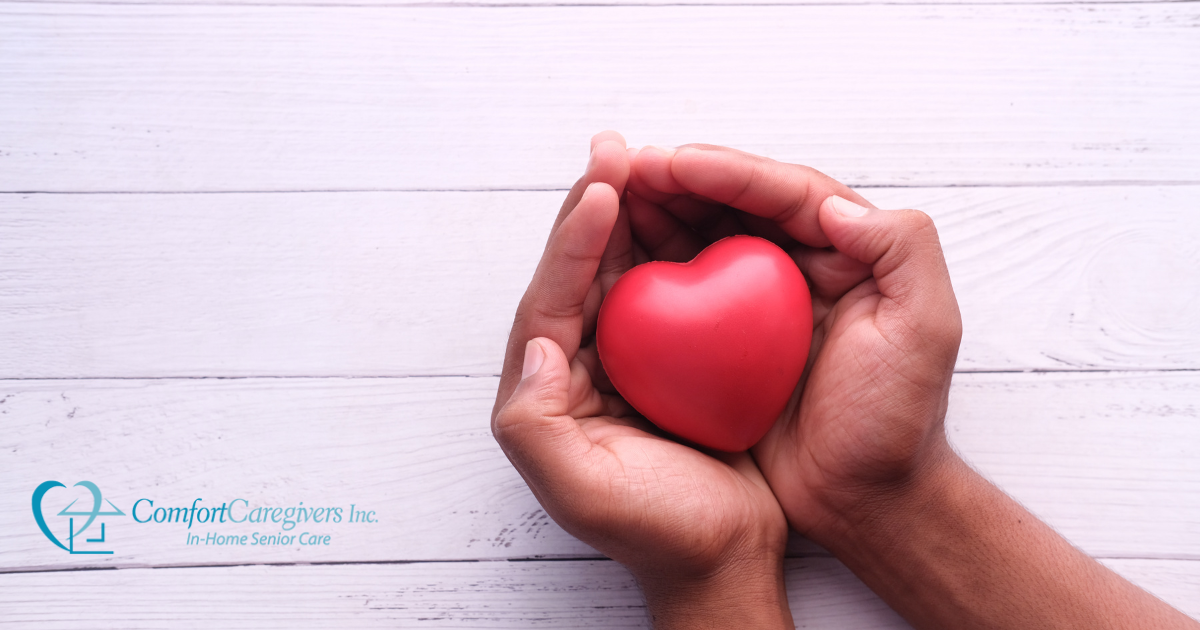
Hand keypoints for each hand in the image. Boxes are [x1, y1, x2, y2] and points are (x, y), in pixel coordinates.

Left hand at [492, 133, 793, 628]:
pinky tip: (696, 216)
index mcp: (548, 387)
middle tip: (615, 147)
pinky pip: (670, 291)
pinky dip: (678, 250)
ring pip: (624, 270)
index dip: (573, 239)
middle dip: (594, 206)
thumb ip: (535, 421)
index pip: (553, 296)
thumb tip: (537, 345)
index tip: (603, 188)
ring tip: (648, 162)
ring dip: (634, 215)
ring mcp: (626, 360)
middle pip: (583, 269)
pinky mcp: (672, 362)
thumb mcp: (581, 489)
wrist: (721, 560)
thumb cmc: (654, 529)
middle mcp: (579, 364)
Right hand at [625, 144, 961, 540]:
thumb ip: (903, 250)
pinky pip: (686, 290)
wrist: (864, 499)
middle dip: (682, 179)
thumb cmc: (896, 420)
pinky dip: (653, 267)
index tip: (676, 162)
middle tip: (628, 166)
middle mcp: (801, 266)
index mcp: (849, 252)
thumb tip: (832, 205)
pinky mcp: (727, 342)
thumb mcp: (925, 329)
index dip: (730, 172)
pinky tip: (617, 260)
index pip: (786, 194)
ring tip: (611, 194)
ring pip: (705, 237)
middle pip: (736, 204)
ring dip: (660, 212)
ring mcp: (759, 304)